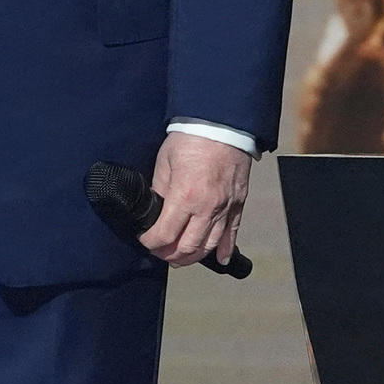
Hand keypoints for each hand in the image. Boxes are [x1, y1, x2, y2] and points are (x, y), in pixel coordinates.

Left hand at [141, 133, 251, 267]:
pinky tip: (219, 259)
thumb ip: (160, 190)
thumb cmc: (192, 138)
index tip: (145, 240)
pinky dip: (225, 249)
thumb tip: (156, 210)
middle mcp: (207, 207)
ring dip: (193, 256)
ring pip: (209, 245)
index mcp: (184, 197)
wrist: (222, 123)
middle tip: (160, 252)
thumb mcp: (165, 163)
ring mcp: (225, 206)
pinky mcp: (238, 202)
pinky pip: (232, 232)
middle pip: (187, 247)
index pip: (164, 235)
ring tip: (181, 257)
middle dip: (169, 255)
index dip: (150, 242)